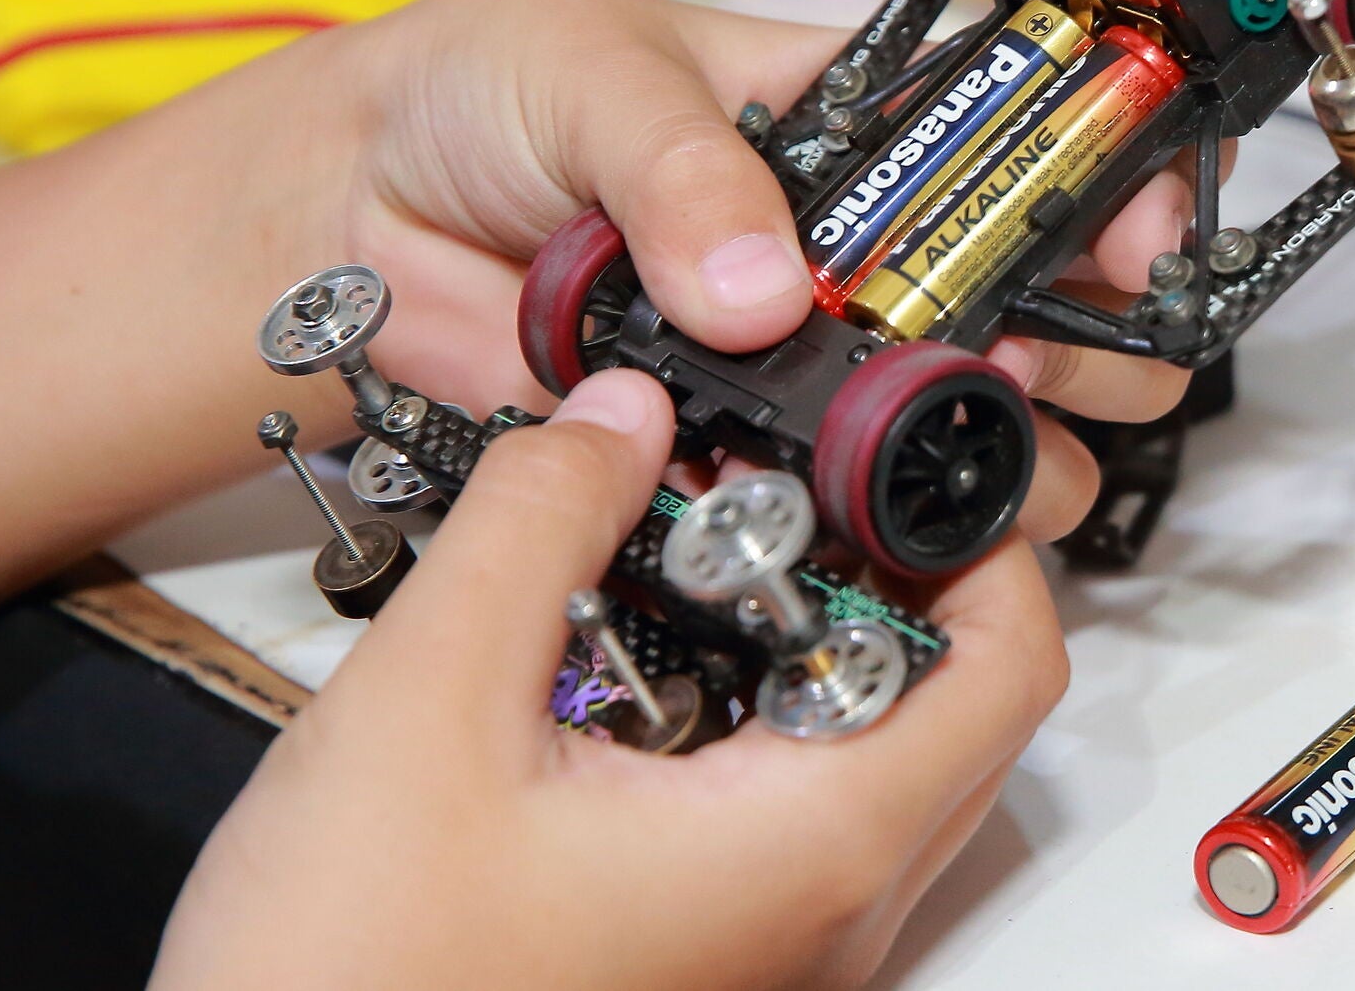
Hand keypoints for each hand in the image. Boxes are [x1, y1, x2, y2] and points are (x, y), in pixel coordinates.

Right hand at [152, 370, 1070, 990]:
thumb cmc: (347, 984)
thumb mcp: (426, 701)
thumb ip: (537, 524)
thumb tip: (615, 420)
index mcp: (806, 847)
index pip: (1008, 670)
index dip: (983, 541)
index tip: (898, 460)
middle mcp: (823, 913)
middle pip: (954, 711)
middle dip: (880, 577)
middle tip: (775, 494)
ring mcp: (776, 946)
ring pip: (868, 762)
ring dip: (802, 644)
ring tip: (682, 564)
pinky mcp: (714, 951)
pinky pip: (789, 815)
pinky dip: (745, 717)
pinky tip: (624, 671)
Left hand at [324, 0, 1218, 540]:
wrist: (349, 213)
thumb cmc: (475, 95)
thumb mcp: (590, 77)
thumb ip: (684, 172)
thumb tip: (765, 286)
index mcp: (845, 127)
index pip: (1017, 155)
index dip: (1100, 196)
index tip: (1135, 246)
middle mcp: (844, 255)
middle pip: (1024, 312)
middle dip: (1066, 344)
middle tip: (1026, 357)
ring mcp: (793, 364)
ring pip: (956, 430)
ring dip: (984, 448)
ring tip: (945, 435)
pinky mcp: (729, 452)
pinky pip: (830, 507)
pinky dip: (860, 524)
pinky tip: (854, 510)